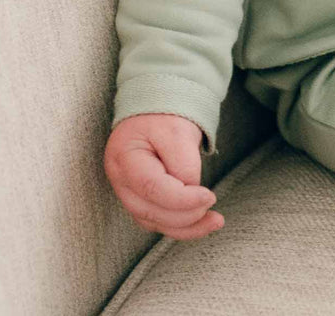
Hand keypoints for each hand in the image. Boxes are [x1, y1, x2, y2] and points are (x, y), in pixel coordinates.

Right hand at [104, 113, 223, 239]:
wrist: (156, 105)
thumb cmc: (166, 114)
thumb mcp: (178, 131)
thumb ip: (184, 164)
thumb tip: (193, 196)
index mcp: (125, 156)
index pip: (152, 188)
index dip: (182, 199)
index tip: (210, 197)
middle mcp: (119, 178)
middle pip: (149, 210)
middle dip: (185, 217)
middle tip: (213, 209)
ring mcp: (126, 190)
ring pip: (152, 220)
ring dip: (184, 227)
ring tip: (214, 222)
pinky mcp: (138, 196)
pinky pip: (156, 218)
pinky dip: (178, 224)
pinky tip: (200, 222)